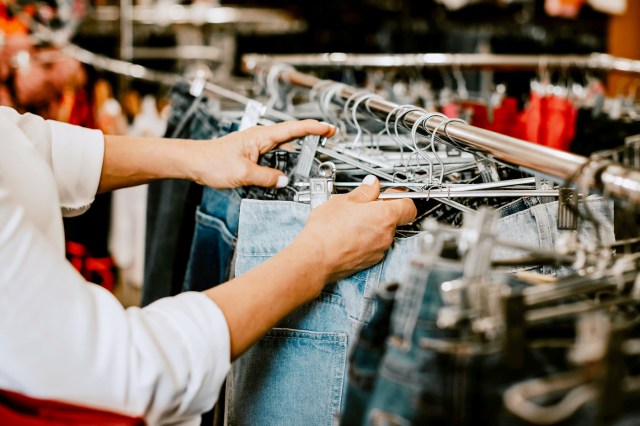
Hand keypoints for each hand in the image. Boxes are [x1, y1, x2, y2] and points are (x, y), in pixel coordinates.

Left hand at [189, 120, 335, 188]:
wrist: (194, 162)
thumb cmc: (212, 162)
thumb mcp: (243, 173)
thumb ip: (267, 178)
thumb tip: (283, 180)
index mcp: (260, 136)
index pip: (293, 129)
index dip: (313, 128)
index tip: (329, 128)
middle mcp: (260, 137)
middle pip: (292, 135)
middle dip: (311, 136)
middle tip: (329, 139)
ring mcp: (256, 145)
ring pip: (283, 147)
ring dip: (299, 150)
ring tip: (314, 155)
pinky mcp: (252, 154)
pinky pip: (274, 155)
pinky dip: (285, 160)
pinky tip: (289, 168)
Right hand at [295, 176, 416, 283]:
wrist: (316, 258)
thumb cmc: (327, 230)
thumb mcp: (343, 201)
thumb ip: (363, 191)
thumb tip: (372, 184)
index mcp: (385, 215)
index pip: (409, 205)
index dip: (399, 197)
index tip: (388, 194)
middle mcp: (386, 235)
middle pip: (394, 219)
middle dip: (381, 210)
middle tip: (363, 205)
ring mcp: (379, 250)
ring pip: (382, 233)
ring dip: (372, 226)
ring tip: (350, 221)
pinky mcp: (370, 261)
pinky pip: (373, 246)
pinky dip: (365, 239)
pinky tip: (348, 235)